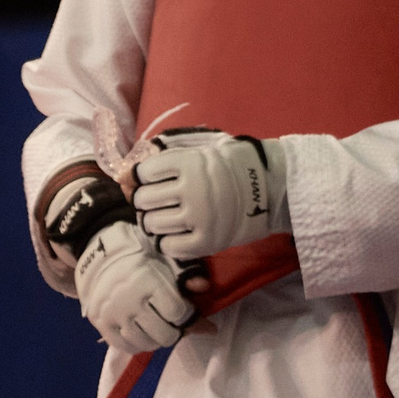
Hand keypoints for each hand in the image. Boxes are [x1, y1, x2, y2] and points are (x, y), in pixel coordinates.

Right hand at [74, 220, 192, 353]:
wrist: (101, 255)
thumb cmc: (140, 256)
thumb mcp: (165, 258)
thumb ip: (185, 273)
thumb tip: (204, 287)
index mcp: (149, 282)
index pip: (178, 313)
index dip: (187, 314)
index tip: (185, 309)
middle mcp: (131, 301)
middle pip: (165, 335)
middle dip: (175, 331)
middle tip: (173, 323)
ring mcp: (114, 315)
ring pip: (146, 344)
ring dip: (157, 339)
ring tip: (158, 328)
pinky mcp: (102, 324)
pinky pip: (126, 347)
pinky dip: (138, 344)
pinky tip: (142, 333)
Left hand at [132, 133, 287, 263]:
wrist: (271, 188)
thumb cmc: (233, 165)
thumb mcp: (203, 150)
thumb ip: (170, 156)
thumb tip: (128, 173)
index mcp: (189, 162)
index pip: (145, 172)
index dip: (142, 176)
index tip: (148, 179)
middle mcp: (192, 189)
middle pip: (144, 199)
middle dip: (145, 200)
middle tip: (155, 201)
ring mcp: (199, 217)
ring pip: (152, 223)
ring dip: (153, 221)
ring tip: (164, 218)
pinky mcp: (207, 241)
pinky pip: (169, 247)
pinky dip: (166, 242)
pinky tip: (174, 235)